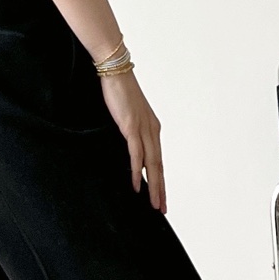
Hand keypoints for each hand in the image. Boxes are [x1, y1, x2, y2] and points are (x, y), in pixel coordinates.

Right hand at [100, 71, 165, 212]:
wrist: (115, 71)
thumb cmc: (119, 91)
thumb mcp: (127, 115)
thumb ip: (130, 130)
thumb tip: (128, 145)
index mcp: (152, 128)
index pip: (158, 159)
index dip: (161, 180)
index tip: (161, 196)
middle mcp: (152, 130)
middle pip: (159, 166)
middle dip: (162, 189)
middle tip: (162, 208)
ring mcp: (143, 129)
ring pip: (152, 164)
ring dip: (154, 186)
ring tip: (154, 203)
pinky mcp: (132, 127)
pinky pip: (137, 154)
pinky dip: (138, 170)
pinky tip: (138, 184)